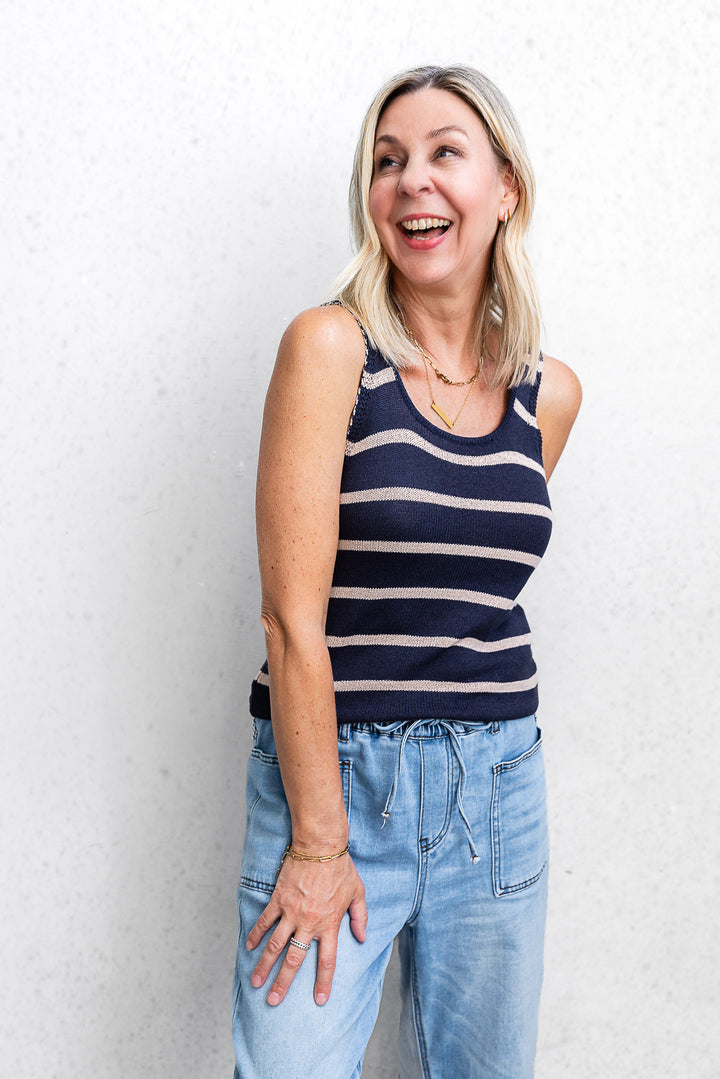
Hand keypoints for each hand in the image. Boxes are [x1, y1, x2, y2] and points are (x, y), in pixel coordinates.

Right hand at [245, 852, 366, 1005]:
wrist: (320, 845)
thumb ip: (360, 917)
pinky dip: (256, 935)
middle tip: (273, 1001)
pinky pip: (264, 921)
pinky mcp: (278, 900)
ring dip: (265, 966)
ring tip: (256, 982)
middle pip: (295, 960)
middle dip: (283, 983)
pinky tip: (249, 948)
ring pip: (275, 945)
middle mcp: (309, 922)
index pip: (327, 960)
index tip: (320, 1000)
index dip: (324, 982)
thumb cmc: (340, 867)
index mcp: (330, 923)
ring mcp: (291, 912)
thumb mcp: (357, 892)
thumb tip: (362, 937)